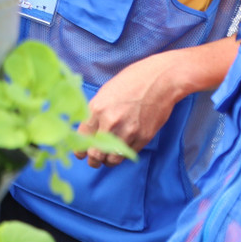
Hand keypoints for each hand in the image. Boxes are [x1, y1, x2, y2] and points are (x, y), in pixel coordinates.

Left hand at [77, 52, 181, 166]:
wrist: (160, 80)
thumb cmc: (130, 81)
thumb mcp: (105, 93)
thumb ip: (96, 112)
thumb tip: (88, 130)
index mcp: (96, 108)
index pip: (82, 137)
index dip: (80, 149)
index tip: (80, 153)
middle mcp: (110, 122)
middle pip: (95, 153)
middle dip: (93, 159)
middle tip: (93, 160)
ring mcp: (128, 131)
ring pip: (112, 159)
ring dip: (108, 161)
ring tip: (106, 159)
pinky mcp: (144, 137)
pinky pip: (128, 154)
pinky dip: (123, 156)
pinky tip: (121, 151)